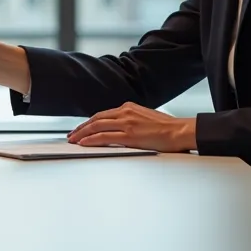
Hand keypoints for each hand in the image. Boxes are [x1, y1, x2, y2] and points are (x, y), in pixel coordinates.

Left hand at [66, 102, 195, 151]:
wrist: (180, 131)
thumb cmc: (167, 128)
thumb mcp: (145, 118)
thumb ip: (132, 120)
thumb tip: (121, 129)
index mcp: (129, 107)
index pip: (103, 114)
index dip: (89, 122)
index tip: (81, 129)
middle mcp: (125, 112)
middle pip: (96, 119)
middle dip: (81, 128)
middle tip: (71, 135)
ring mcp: (126, 123)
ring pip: (96, 126)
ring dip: (82, 134)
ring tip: (73, 140)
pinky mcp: (129, 135)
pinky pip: (104, 137)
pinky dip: (91, 139)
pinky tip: (83, 143)